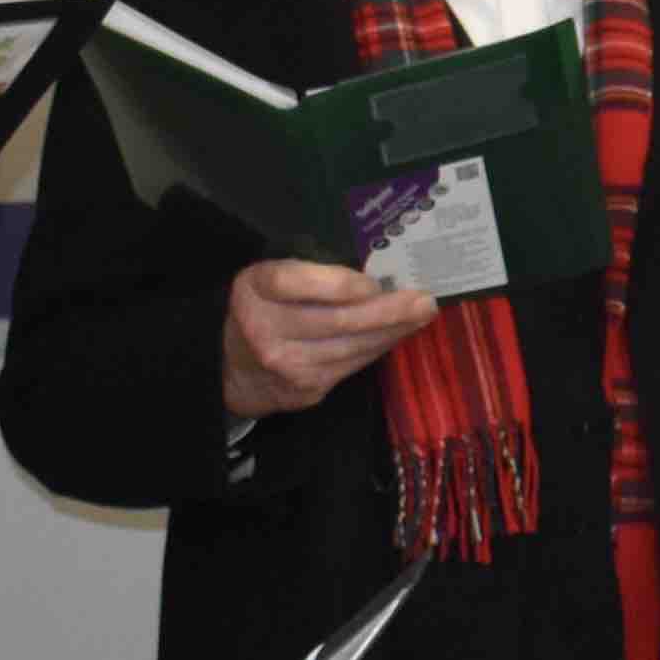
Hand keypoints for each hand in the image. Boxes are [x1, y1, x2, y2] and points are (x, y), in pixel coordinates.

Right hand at [221, 259, 441, 419]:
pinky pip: (353, 364)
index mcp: (254, 289)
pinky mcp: (306, 388)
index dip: (337, 284)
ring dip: (393, 330)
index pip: (293, 283)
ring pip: (352, 346)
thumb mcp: (270, 279)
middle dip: (387, 310)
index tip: (373, 283)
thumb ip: (309, 273)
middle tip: (424, 300)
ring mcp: (287, 363)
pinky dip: (380, 347)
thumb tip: (377, 271)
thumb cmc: (265, 309)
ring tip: (422, 314)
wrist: (235, 370)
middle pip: (335, 320)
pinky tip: (399, 333)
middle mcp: (266, 328)